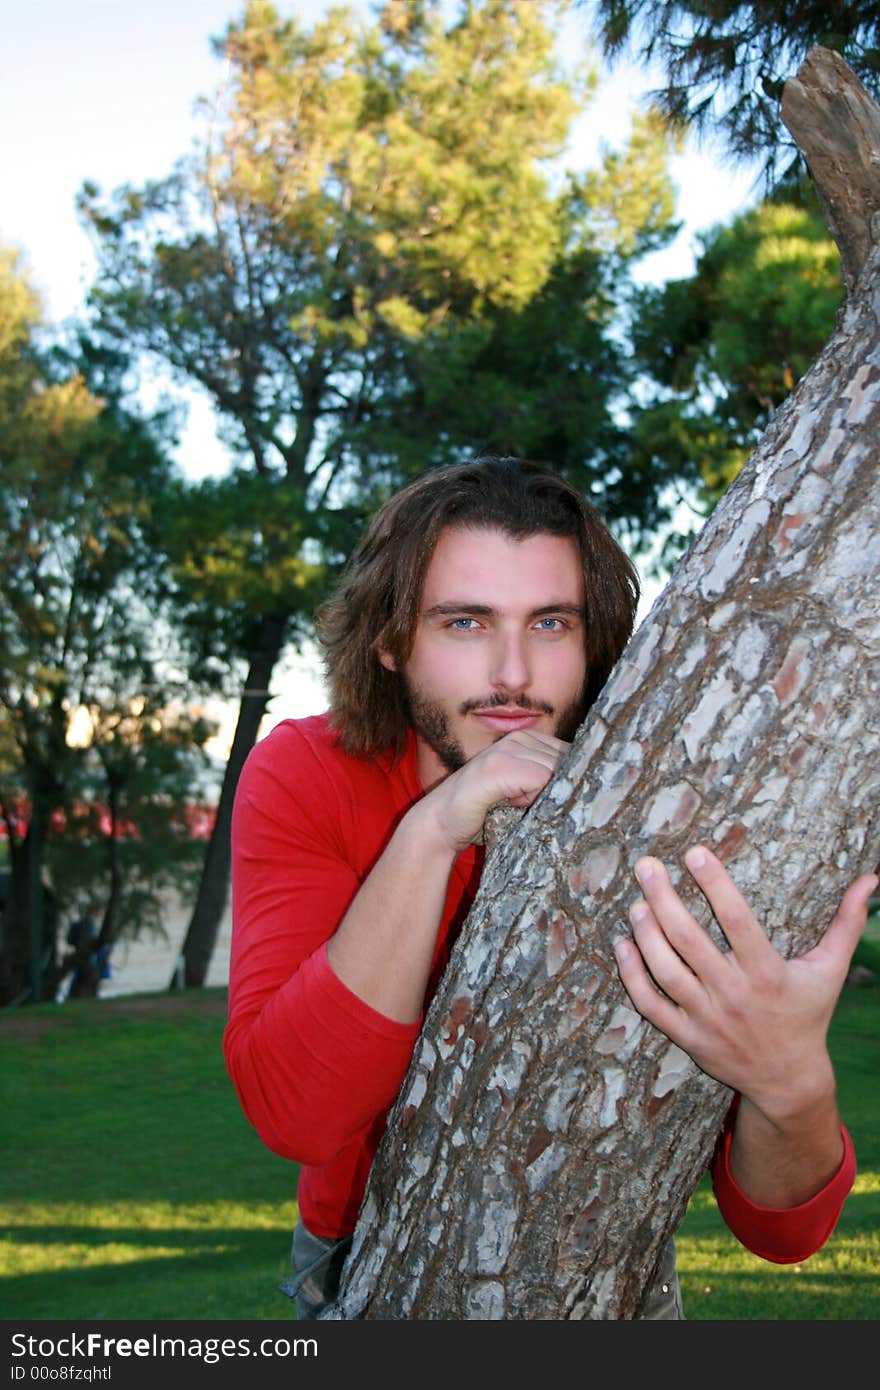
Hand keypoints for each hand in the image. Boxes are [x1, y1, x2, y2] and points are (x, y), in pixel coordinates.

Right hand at [425, 730, 569, 852]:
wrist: (442, 822)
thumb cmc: (486, 811)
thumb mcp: (525, 791)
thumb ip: (550, 781)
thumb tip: (594, 789)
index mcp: (530, 740)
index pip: (574, 754)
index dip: (574, 780)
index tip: (556, 800)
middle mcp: (520, 738)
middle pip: (570, 762)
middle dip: (558, 790)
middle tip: (525, 803)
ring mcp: (509, 748)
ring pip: (557, 772)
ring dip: (542, 797)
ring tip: (513, 802)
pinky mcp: (501, 765)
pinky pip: (541, 780)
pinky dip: (530, 799)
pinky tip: (508, 802)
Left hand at [613, 846, 877, 1123]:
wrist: (788, 1081)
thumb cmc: (807, 1015)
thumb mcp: (828, 970)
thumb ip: (846, 923)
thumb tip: (871, 881)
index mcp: (768, 973)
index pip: (737, 920)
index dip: (715, 884)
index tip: (694, 851)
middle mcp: (734, 994)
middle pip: (690, 941)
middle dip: (664, 899)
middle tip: (646, 865)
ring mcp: (707, 1018)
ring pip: (666, 971)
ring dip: (645, 934)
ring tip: (635, 902)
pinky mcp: (687, 1036)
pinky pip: (650, 1004)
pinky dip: (632, 975)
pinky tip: (622, 945)